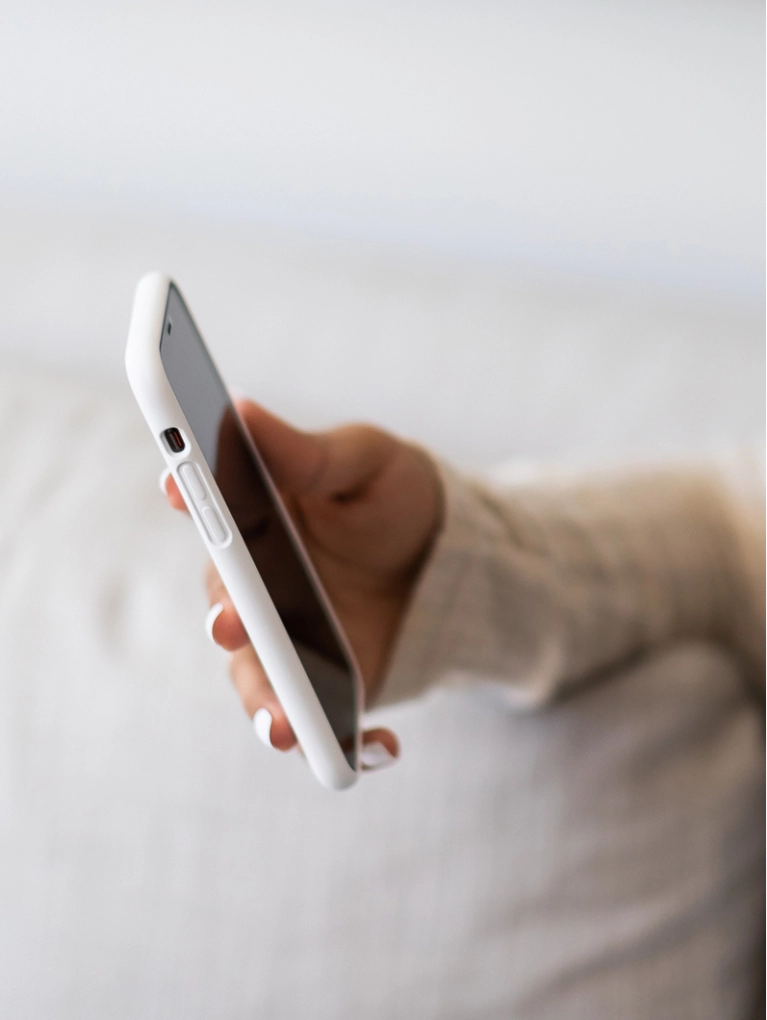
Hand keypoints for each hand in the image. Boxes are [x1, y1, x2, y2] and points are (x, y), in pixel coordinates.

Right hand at [164, 401, 442, 765]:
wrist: (453, 558)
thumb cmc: (398, 498)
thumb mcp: (365, 462)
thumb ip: (307, 453)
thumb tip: (240, 408)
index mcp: (256, 527)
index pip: (210, 514)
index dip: (190, 498)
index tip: (179, 487)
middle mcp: (258, 591)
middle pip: (227, 610)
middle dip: (226, 619)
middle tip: (230, 621)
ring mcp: (288, 645)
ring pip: (259, 683)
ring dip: (265, 706)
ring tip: (285, 725)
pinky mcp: (325, 688)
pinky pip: (321, 726)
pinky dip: (344, 745)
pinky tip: (380, 749)